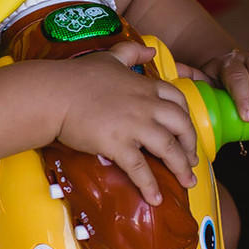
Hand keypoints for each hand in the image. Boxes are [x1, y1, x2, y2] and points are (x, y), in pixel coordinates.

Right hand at [56, 40, 197, 203]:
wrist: (55, 94)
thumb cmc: (78, 76)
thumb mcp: (110, 57)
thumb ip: (132, 51)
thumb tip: (151, 49)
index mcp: (145, 86)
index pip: (178, 101)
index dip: (186, 119)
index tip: (187, 133)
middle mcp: (146, 106)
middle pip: (181, 126)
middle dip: (191, 146)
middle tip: (193, 161)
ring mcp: (134, 126)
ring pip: (168, 148)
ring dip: (181, 168)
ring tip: (188, 182)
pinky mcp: (118, 145)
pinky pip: (140, 168)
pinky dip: (150, 185)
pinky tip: (155, 199)